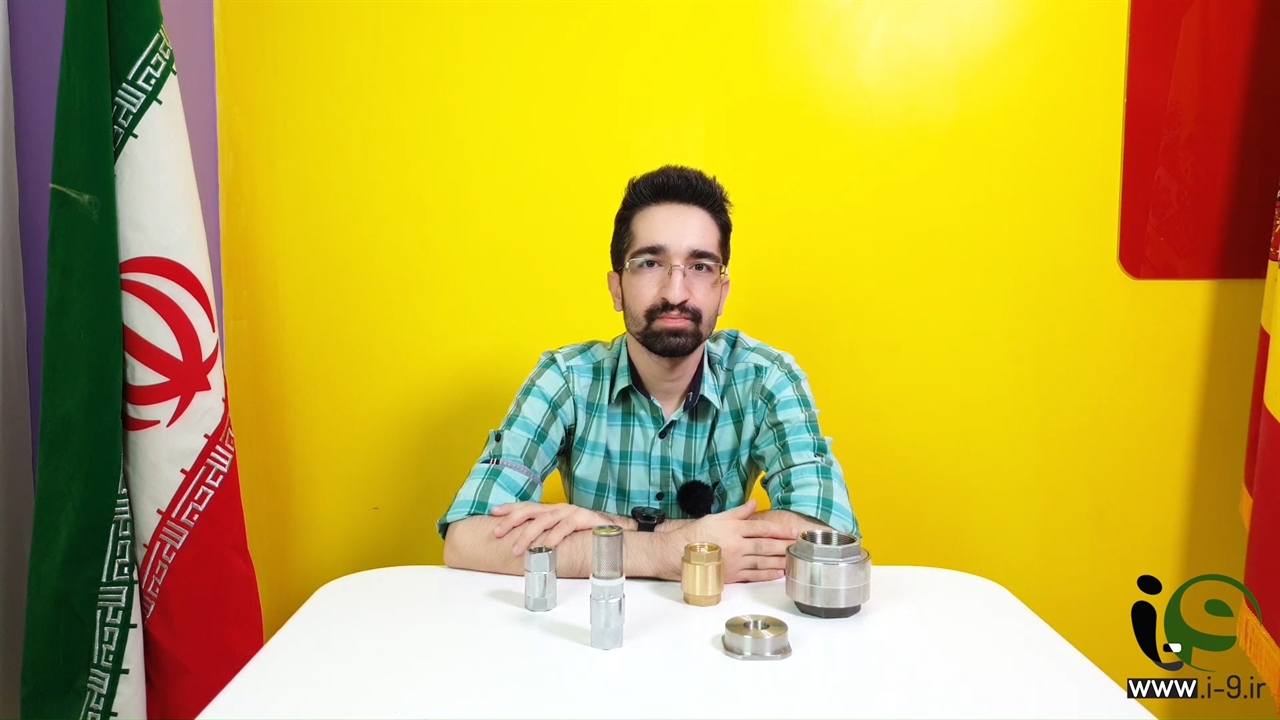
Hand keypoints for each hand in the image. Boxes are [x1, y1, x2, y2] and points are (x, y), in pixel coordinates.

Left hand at [491, 502, 611, 555]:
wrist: (613, 531)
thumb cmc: (585, 533)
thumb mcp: (561, 533)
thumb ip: (546, 535)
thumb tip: (524, 545)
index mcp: (551, 510)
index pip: (526, 506)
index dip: (509, 509)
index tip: (492, 513)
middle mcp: (558, 508)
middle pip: (530, 511)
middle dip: (511, 521)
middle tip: (497, 533)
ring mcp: (570, 512)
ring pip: (544, 520)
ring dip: (528, 535)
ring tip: (516, 549)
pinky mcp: (583, 519)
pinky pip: (564, 528)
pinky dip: (553, 538)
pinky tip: (544, 548)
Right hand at [674, 499, 797, 582]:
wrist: (679, 554)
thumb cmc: (696, 534)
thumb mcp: (717, 517)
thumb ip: (738, 512)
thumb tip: (754, 503)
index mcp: (734, 529)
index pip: (762, 528)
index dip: (780, 530)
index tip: (793, 531)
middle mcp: (737, 545)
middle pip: (766, 545)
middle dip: (784, 545)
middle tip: (799, 546)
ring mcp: (735, 562)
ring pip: (763, 561)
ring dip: (780, 560)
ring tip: (794, 559)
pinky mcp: (732, 575)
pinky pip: (754, 575)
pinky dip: (768, 574)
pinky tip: (779, 573)